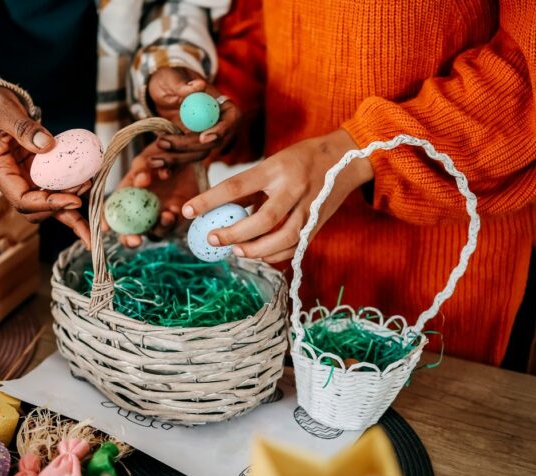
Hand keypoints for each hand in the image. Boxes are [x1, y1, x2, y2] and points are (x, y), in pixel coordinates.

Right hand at [0, 86, 90, 247]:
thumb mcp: (3, 111)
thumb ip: (23, 128)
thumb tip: (47, 145)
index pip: (23, 200)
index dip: (49, 204)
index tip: (74, 200)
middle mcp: (13, 180)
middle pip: (37, 209)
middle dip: (62, 211)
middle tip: (86, 201)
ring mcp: (26, 176)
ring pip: (48, 201)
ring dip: (69, 203)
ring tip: (91, 189)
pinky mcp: (38, 169)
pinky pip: (55, 184)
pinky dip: (71, 185)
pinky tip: (88, 180)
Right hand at [103, 142, 198, 247]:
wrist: (190, 153)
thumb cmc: (163, 154)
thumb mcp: (149, 157)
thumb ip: (141, 169)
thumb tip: (139, 182)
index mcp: (127, 196)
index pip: (112, 212)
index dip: (107, 222)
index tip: (106, 228)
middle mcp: (141, 209)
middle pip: (130, 232)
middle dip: (130, 239)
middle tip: (135, 239)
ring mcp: (159, 214)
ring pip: (155, 232)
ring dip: (159, 227)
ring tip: (166, 215)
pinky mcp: (179, 216)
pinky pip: (175, 225)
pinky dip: (173, 220)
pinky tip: (175, 210)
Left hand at [146, 67, 239, 177]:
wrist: (161, 90)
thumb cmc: (171, 79)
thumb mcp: (174, 78)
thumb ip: (184, 85)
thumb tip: (197, 87)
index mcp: (221, 106)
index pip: (230, 121)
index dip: (220, 131)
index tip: (203, 136)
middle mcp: (216, 125)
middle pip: (211, 143)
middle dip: (187, 146)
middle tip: (164, 142)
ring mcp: (202, 139)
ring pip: (196, 155)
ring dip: (175, 158)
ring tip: (154, 156)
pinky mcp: (188, 148)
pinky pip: (182, 160)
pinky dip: (171, 166)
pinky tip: (159, 169)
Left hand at [181, 129, 373, 262]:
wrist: (348, 159)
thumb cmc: (302, 159)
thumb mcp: (273, 163)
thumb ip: (250, 187)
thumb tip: (218, 209)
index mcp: (276, 168)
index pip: (236, 186)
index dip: (208, 200)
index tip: (187, 211)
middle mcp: (294, 188)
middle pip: (263, 219)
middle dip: (234, 234)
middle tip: (213, 238)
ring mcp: (309, 208)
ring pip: (283, 238)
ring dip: (256, 250)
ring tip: (236, 251)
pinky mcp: (318, 224)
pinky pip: (295, 246)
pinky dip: (274, 255)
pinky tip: (258, 255)